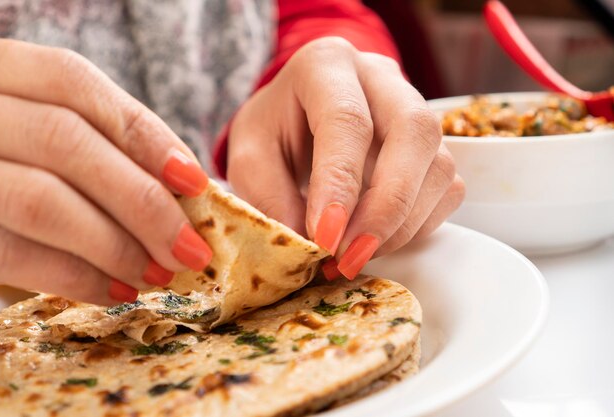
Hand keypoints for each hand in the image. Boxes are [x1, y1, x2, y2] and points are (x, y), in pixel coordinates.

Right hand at [0, 39, 211, 304]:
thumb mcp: (40, 131)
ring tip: (158, 274)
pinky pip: (11, 254)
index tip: (195, 183)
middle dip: (143, 202)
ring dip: (116, 245)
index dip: (144, 134)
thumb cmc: (10, 163)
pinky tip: (114, 291)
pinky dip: (74, 277)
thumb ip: (98, 143)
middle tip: (191, 249)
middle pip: (67, 141)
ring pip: (41, 200)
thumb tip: (184, 189)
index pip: (75, 85)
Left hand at [227, 37, 464, 278]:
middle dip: (386, 205)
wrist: (295, 119)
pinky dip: (418, 224)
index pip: (347, 119)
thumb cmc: (272, 133)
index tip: (325, 237)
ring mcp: (414, 108)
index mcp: (325, 64)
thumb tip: (313, 245)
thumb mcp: (250, 159)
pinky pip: (447, 188)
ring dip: (402, 223)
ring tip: (355, 253)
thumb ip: (271, 197)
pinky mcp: (431, 146)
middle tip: (351, 254)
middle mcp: (380, 78)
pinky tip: (377, 239)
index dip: (340, 182)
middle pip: (413, 131)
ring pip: (439, 164)